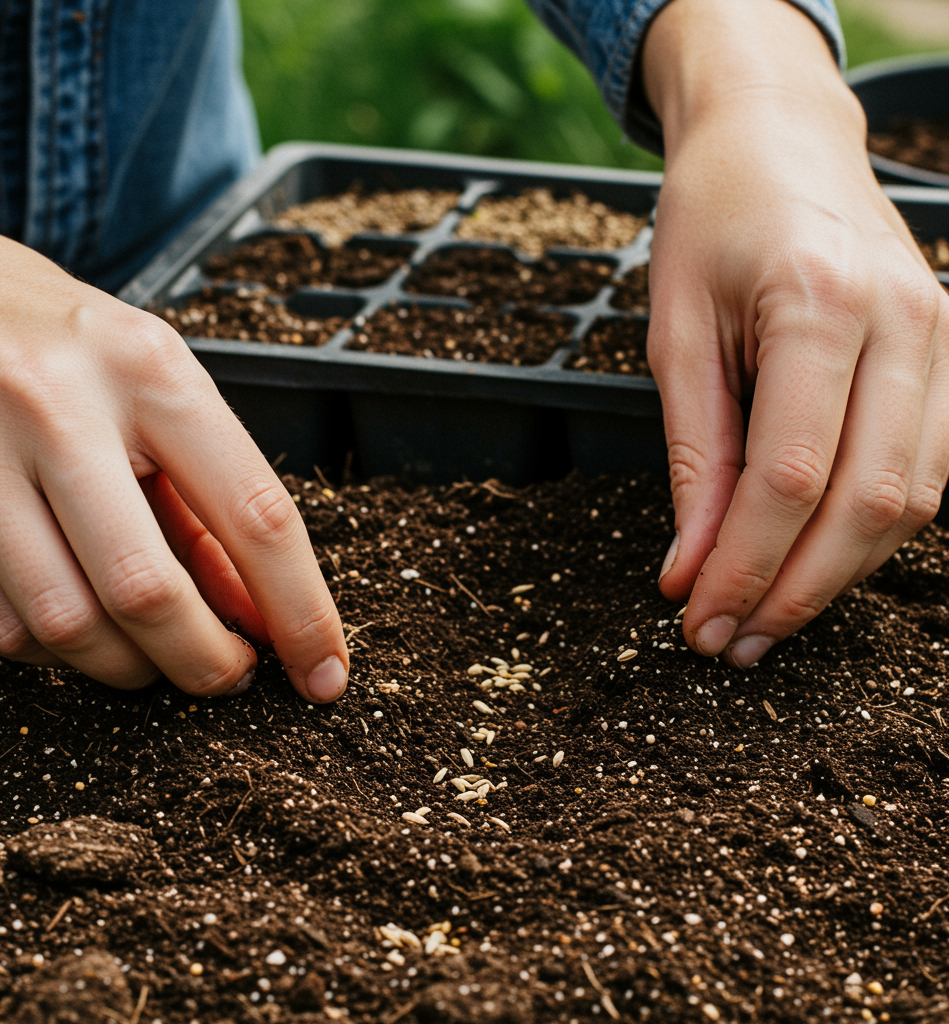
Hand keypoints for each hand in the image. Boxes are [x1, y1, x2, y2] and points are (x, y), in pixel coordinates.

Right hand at [0, 208, 347, 699]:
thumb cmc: (56, 336)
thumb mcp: (152, 384)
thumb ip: (206, 498)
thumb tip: (257, 612)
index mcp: (148, 370)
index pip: (256, 516)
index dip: (302, 612)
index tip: (324, 672)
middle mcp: (57, 407)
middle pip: (150, 590)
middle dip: (206, 664)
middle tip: (227, 676)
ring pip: (68, 622)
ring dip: (128, 667)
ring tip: (152, 655)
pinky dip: (54, 652)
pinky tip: (77, 627)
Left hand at [642, 0, 948, 666]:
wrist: (779, 141)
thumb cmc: (711, 222)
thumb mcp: (674, 331)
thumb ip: (694, 453)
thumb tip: (689, 566)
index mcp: (822, 305)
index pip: (790, 476)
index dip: (742, 565)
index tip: (696, 618)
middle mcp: (906, 325)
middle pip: (865, 504)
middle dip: (792, 592)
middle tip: (728, 643)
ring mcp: (943, 339)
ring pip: (910, 501)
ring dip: (836, 577)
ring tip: (763, 620)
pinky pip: (927, 472)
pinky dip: (869, 533)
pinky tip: (813, 563)